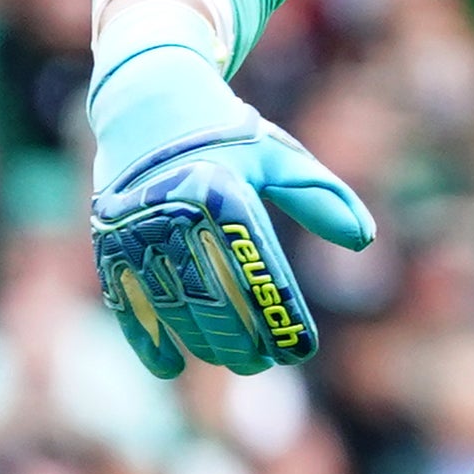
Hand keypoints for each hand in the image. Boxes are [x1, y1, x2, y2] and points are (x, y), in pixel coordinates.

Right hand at [87, 0, 373, 376]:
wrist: (147, 105)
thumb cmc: (229, 137)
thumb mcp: (279, 157)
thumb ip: (322, 197)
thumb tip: (365, 240)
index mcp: (222, 188)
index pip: (258, 266)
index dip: (280, 313)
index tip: (302, 348)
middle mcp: (174, 211)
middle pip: (213, 292)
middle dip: (243, 336)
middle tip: (266, 362)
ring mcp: (136, 229)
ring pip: (173, 303)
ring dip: (204, 340)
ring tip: (236, 361)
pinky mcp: (109, 243)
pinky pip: (128, 300)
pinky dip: (146, 337)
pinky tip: (170, 368)